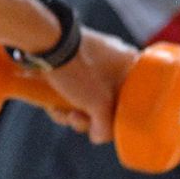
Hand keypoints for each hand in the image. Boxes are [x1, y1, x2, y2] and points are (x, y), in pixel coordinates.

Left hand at [39, 28, 134, 143]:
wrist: (45, 42)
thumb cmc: (79, 70)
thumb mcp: (100, 105)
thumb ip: (106, 127)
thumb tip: (98, 136)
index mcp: (132, 65)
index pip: (134, 102)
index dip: (117, 120)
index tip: (101, 126)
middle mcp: (117, 59)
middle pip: (108, 103)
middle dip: (88, 118)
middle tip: (74, 118)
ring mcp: (94, 58)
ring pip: (88, 97)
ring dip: (72, 112)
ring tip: (59, 112)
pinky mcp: (73, 60)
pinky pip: (74, 87)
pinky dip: (63, 100)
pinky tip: (50, 105)